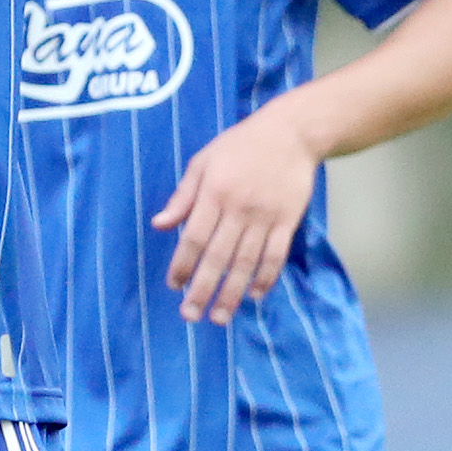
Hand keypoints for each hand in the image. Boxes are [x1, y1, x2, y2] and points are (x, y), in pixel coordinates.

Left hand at [152, 102, 321, 322]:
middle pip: (218, 257)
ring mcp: (266, 216)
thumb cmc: (241, 145)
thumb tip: (160, 225)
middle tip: (190, 316)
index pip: (194, 237)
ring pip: (246, 262)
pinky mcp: (288, 220)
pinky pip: (276, 255)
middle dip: (203, 289)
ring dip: (232, 293)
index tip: (173, 286)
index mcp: (214, 192)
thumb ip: (183, 195)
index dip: (182, 264)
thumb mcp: (204, 161)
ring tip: (220, 317)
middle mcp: (239, 208)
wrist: (291, 133)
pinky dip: (265, 277)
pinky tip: (254, 295)